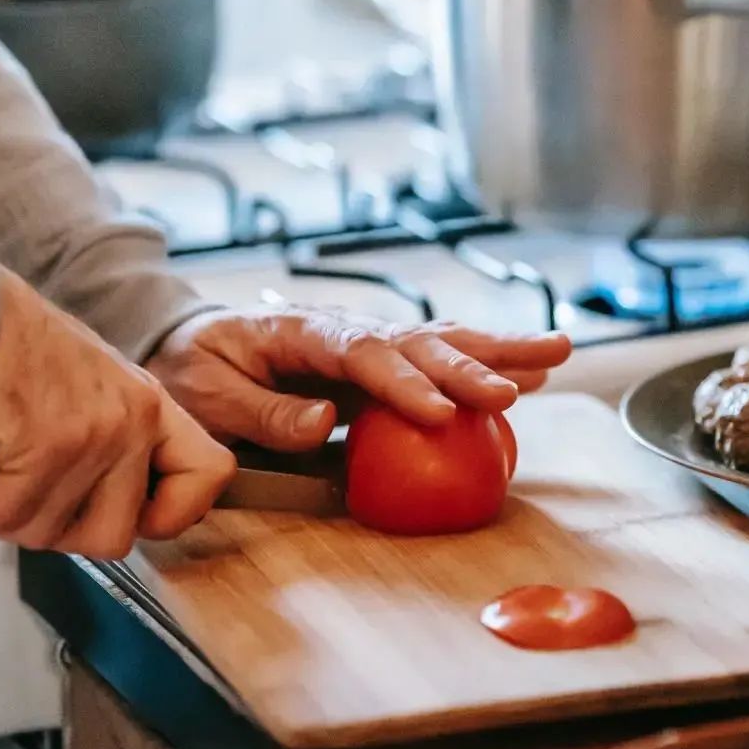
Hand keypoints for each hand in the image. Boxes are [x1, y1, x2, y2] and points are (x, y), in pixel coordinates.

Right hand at [0, 274, 234, 553]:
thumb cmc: (9, 346)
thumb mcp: (90, 387)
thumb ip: (108, 445)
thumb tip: (95, 514)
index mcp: (149, 404)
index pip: (211, 475)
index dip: (173, 515)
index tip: (129, 518)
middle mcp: (133, 419)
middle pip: (116, 536)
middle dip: (55, 532)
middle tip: (18, 501)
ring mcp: (96, 433)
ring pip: (50, 532)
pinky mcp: (46, 444)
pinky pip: (6, 514)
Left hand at [148, 308, 571, 451]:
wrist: (192, 343)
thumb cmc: (196, 369)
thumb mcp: (209, 393)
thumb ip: (264, 410)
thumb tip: (324, 421)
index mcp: (302, 330)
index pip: (362, 352)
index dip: (402, 382)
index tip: (437, 411)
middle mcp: (347, 328)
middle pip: (417, 339)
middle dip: (469, 363)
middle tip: (515, 387)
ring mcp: (368, 341)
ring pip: (441, 340)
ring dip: (498, 349)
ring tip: (556, 353)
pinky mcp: (381, 364)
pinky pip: (438, 362)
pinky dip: (485, 366)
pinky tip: (529, 379)